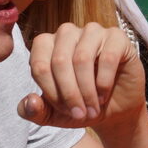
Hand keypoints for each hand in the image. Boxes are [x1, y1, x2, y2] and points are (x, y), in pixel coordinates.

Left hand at [19, 23, 146, 128]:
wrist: (114, 109)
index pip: (39, 65)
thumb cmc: (81, 105)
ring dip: (87, 90)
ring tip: (92, 108)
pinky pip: (107, 57)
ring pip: (82, 58)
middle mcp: (67, 33)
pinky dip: (104, 82)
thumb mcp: (54, 115)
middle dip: (69, 94)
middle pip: (59, 61)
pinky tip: (104, 95)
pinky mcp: (117, 37)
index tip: (64, 111)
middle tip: (80, 114)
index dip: (50, 93)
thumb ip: (35, 111)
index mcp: (46, 45)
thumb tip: (29, 101)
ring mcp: (93, 31)